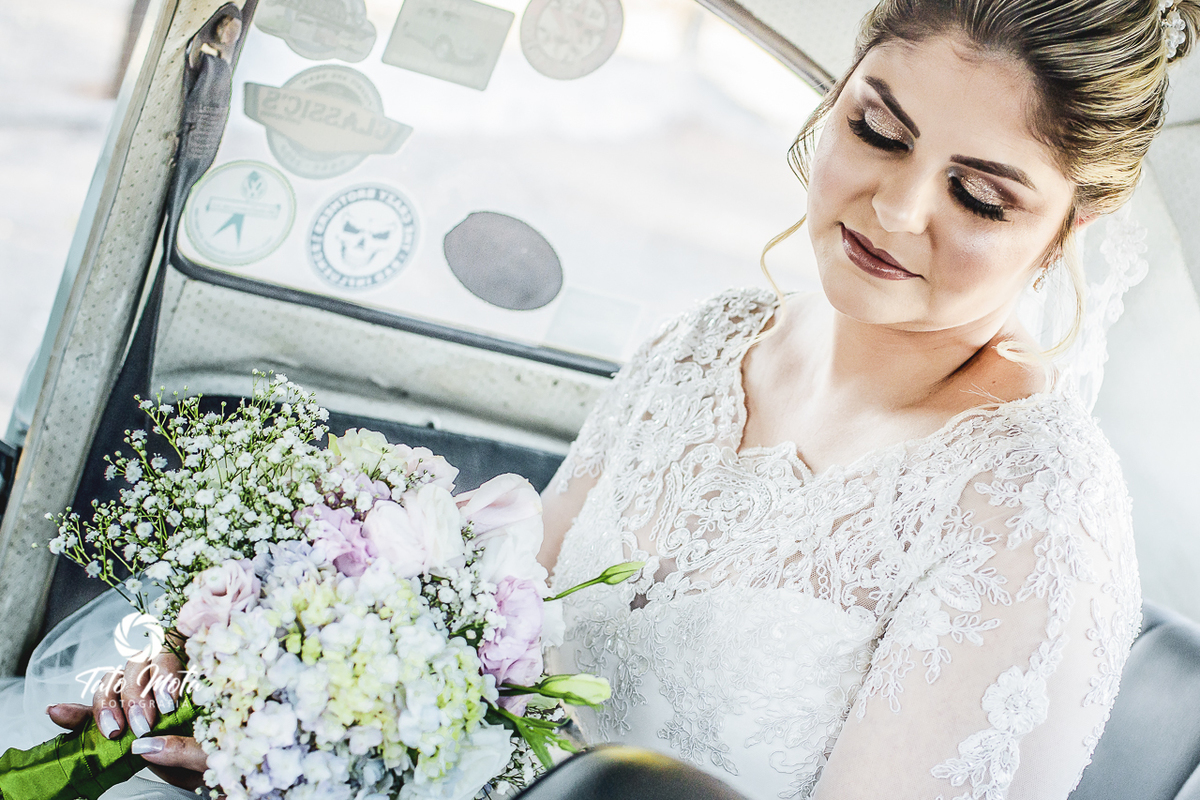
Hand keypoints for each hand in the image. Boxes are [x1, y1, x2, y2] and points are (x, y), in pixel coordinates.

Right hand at [46, 642, 207, 791]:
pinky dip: (75, 711)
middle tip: (143, 724)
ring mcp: (142, 695)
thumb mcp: (216, 753)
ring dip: (108, 702)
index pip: (180, 643)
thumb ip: (188, 748)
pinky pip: (92, 708)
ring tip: (113, 730)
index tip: (168, 701)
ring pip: (116, 679)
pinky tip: (56, 713)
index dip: (168, 666)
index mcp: (202, 672)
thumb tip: (147, 746)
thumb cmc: (226, 755)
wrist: (220, 773)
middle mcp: (169, 675)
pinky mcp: (120, 717)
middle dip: (138, 692)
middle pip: (143, 661)